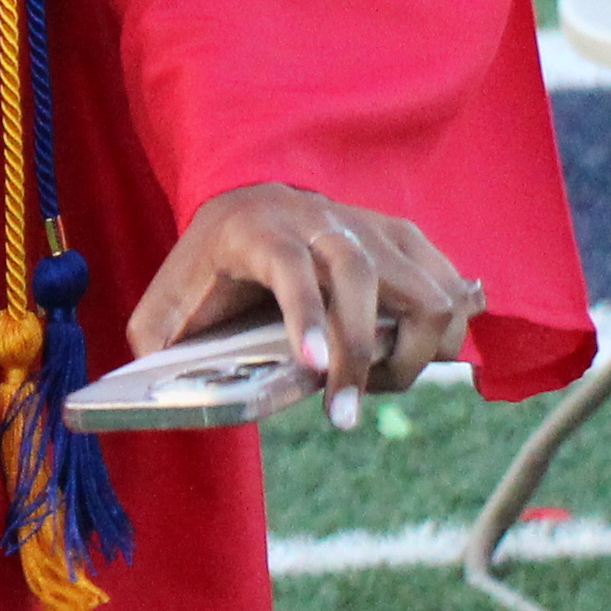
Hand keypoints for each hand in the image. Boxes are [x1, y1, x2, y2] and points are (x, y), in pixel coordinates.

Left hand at [131, 182, 479, 403]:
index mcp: (258, 230)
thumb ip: (158, 342)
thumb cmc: (207, 264)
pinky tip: (423, 357)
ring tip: (381, 384)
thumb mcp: (167, 299)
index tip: (314, 371)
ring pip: (424, 285)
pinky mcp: (403, 238)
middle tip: (342, 414)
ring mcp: (369, 225)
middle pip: (363, 277)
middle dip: (363, 355)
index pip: (288, 266)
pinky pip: (451, 282)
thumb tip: (165, 389)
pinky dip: (452, 327)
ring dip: (416, 350)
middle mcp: (320, 220)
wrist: (245, 195)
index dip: (305, 317)